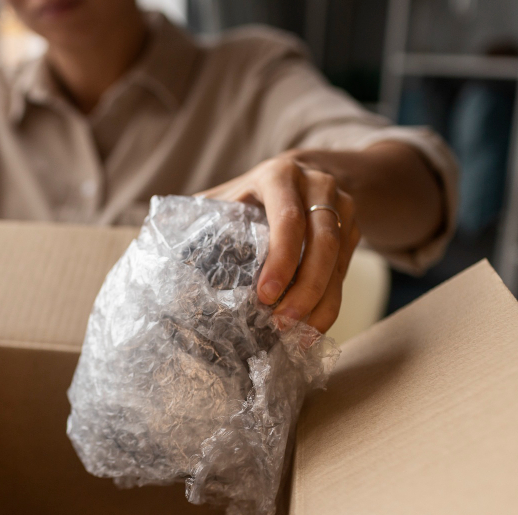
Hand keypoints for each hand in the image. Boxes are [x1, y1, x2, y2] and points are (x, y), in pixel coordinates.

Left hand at [197, 152, 359, 332]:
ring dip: (320, 302)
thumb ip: (200, 218)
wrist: (300, 175)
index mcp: (279, 176)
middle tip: (282, 323)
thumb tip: (164, 254)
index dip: (280, 258)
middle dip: (305, 288)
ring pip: (339, 261)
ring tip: (298, 336)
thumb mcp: (224, 197)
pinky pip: (345, 272)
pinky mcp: (353, 232)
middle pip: (323, 242)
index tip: (265, 295)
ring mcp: (341, 208)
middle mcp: (317, 187)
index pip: (288, 218)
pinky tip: (311, 330)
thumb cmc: (247, 196)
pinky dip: (329, 303)